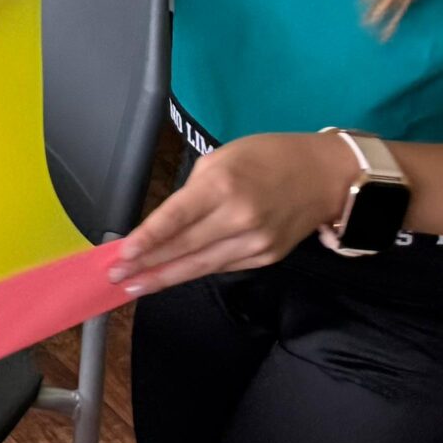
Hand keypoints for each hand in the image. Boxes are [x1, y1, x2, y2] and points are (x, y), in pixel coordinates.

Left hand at [112, 133, 351, 295]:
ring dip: (166, 277)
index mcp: (224, 185)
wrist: (326, 175)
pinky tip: (172, 275)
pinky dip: (195, 271)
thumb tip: (166, 222)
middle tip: (116, 276)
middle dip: (148, 264)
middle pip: (185, 247)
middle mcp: (240, 218)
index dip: (147, 239)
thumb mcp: (222, 157)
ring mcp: (256, 242)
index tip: (122, 253)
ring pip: (202, 265)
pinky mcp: (267, 257)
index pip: (176, 217)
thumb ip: (193, 190)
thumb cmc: (269, 157)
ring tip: (135, 285)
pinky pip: (223, 267)